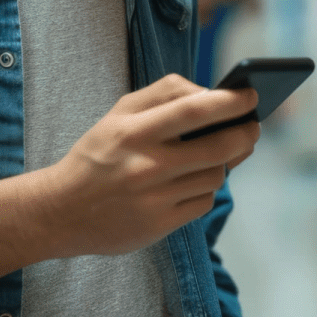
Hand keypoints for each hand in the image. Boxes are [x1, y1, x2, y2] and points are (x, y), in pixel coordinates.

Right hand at [39, 73, 258, 257]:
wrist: (64, 209)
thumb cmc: (97, 154)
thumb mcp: (118, 114)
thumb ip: (161, 95)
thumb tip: (208, 93)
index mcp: (134, 130)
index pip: (194, 109)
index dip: (230, 101)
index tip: (251, 95)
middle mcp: (148, 163)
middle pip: (219, 146)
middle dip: (246, 133)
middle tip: (253, 126)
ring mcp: (156, 196)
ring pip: (216, 175)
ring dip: (225, 162)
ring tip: (218, 153)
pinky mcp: (161, 224)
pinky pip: (203, 201)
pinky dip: (206, 188)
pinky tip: (195, 180)